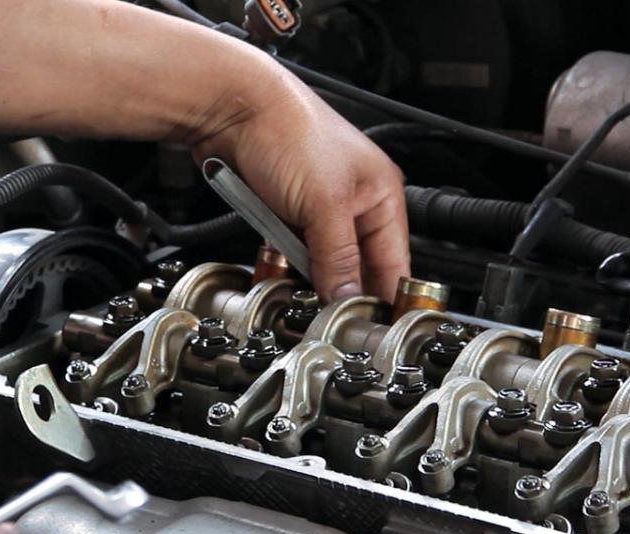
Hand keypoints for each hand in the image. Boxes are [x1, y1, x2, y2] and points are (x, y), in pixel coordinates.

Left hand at [192, 59, 409, 302]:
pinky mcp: (285, 211)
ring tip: (305, 294)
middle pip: (356, 266)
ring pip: (321, 261)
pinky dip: (284, 261)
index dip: (388, 297)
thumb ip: (339, 257)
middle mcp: (353, 202)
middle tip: (333, 317)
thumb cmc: (288, 130)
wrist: (233, 108)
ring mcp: (317, 207)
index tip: (377, 328)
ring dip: (310, 276)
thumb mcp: (324, 204)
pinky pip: (291, 251)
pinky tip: (279, 269)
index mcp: (381, 195)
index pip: (395, 262)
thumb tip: (348, 297)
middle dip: (342, 289)